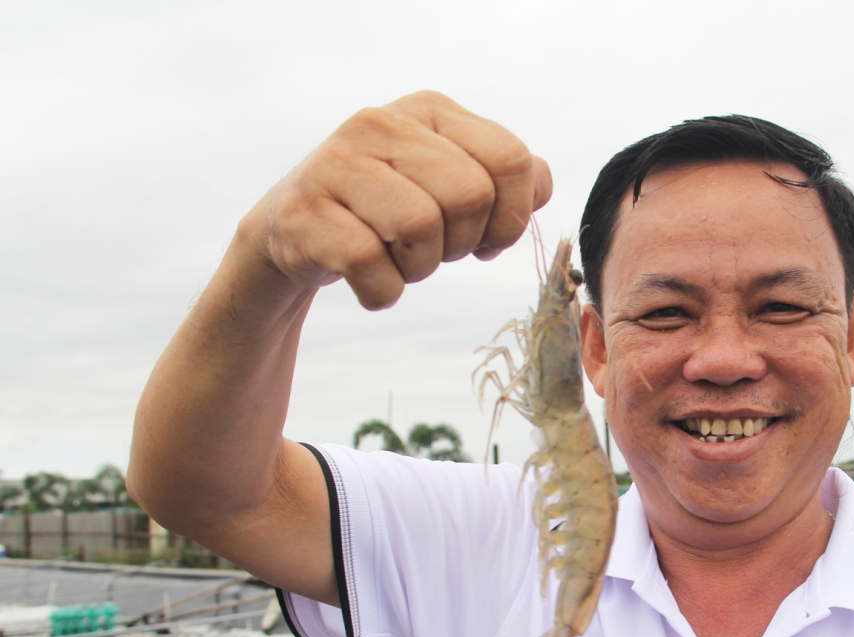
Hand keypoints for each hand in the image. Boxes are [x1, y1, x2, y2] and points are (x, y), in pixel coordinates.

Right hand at [240, 91, 552, 309]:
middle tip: (434, 251)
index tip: (485, 238)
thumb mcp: (450, 182)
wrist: (295, 234)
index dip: (512, 216)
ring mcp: (336, 163)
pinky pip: (372, 267)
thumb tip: (540, 185)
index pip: (512, 159)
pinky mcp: (303, 212)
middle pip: (470, 196)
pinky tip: (366, 278)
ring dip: (419, 268)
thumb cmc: (389, 211)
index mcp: (430, 111)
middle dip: (462, 243)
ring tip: (396, 260)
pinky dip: (382, 291)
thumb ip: (506, 178)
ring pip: (420, 227)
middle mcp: (381, 122)